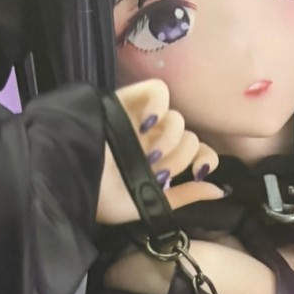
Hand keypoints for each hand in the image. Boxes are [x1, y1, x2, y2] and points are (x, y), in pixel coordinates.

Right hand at [96, 79, 224, 224]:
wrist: (72, 184)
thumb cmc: (104, 200)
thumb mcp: (149, 204)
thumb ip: (184, 197)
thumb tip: (220, 191)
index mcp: (159, 160)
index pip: (197, 148)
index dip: (204, 156)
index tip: (199, 170)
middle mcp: (152, 138)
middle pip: (189, 135)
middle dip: (178, 156)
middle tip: (155, 167)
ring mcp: (139, 119)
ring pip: (177, 116)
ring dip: (169, 138)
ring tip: (147, 153)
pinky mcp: (125, 101)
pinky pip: (157, 89)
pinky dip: (159, 104)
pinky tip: (148, 123)